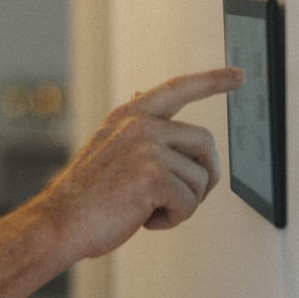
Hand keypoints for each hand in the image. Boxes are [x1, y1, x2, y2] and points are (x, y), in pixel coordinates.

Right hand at [33, 67, 244, 259]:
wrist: (60, 222)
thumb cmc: (86, 195)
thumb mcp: (107, 147)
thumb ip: (133, 127)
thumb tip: (141, 94)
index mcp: (128, 116)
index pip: (176, 89)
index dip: (211, 81)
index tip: (238, 75)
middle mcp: (138, 125)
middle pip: (205, 144)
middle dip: (202, 176)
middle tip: (178, 198)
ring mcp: (146, 147)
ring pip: (201, 178)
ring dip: (182, 204)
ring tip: (147, 208)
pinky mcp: (153, 174)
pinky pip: (191, 203)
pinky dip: (173, 219)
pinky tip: (144, 219)